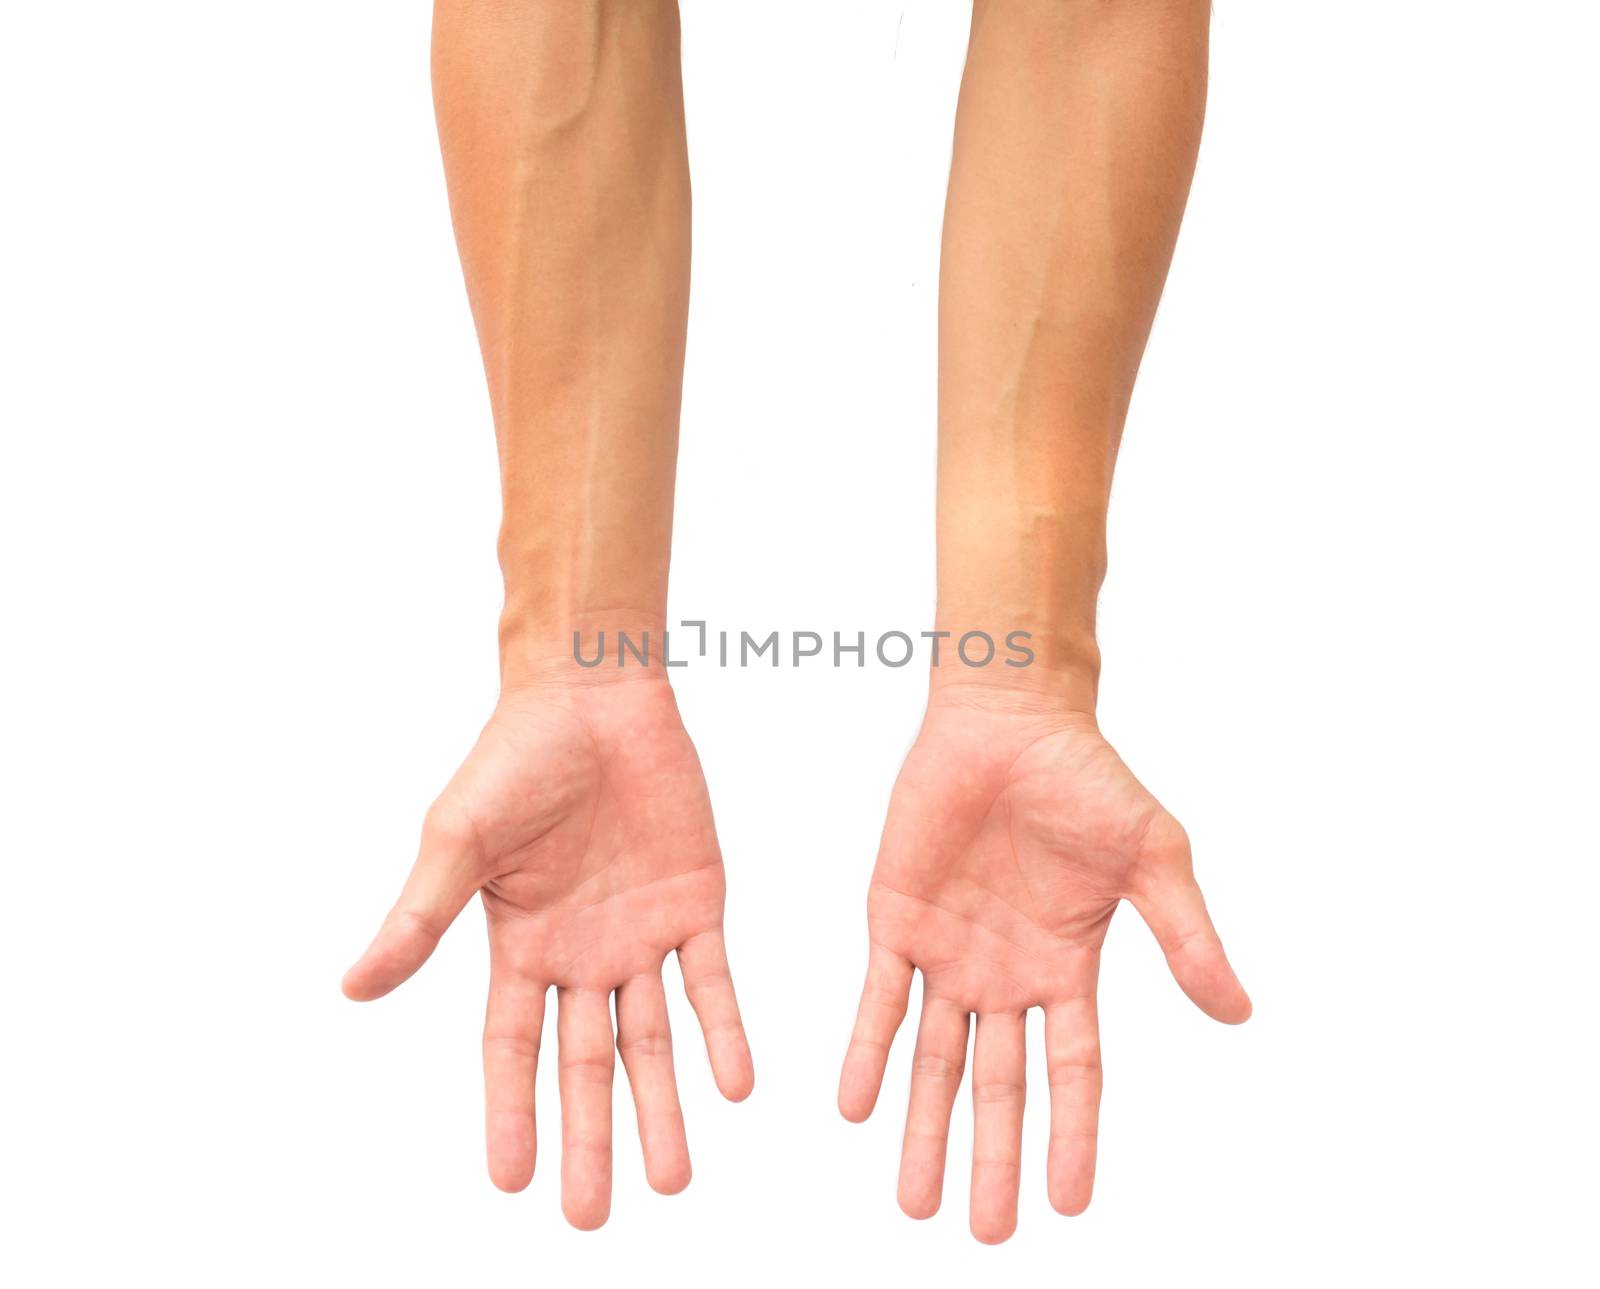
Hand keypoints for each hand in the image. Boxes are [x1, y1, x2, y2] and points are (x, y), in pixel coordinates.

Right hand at [343, 675, 752, 1228]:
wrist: (593, 696)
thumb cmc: (513, 760)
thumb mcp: (457, 843)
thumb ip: (419, 919)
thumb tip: (352, 989)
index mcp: (520, 946)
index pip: (512, 1049)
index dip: (511, 1113)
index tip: (512, 1184)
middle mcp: (581, 953)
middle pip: (585, 1063)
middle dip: (590, 1138)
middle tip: (595, 1216)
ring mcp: (642, 932)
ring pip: (654, 1037)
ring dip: (665, 1104)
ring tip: (675, 1176)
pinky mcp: (696, 902)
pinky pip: (712, 979)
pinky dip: (724, 1031)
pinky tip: (736, 1084)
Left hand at [837, 686, 1249, 1242]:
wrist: (1009, 720)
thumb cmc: (1088, 781)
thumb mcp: (1153, 860)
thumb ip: (1186, 937)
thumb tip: (1239, 1013)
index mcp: (1068, 968)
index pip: (1073, 1073)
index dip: (1071, 1138)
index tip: (1066, 1207)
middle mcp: (1006, 975)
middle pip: (999, 1086)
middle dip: (992, 1158)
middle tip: (982, 1233)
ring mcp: (949, 951)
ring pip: (933, 1059)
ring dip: (923, 1127)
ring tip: (914, 1200)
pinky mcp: (896, 919)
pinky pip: (878, 999)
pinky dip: (867, 1052)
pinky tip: (855, 1107)